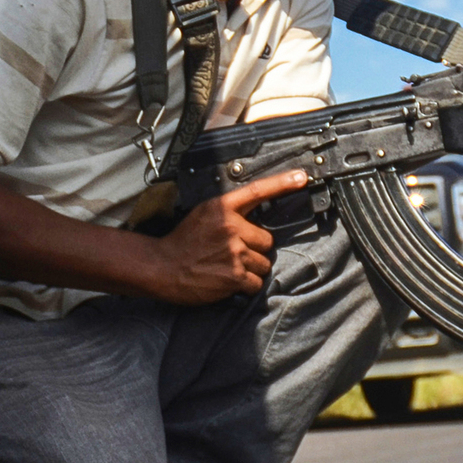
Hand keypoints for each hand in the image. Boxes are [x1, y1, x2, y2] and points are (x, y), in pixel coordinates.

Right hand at [155, 169, 308, 303]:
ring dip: (250, 269)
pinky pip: (255, 283)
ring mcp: (234, 251)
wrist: (161, 267)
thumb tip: (253, 220)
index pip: (257, 191)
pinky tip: (226, 281)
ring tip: (226, 267)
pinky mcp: (234, 275)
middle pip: (266, 240)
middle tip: (232, 253)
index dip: (282, 182)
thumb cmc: (182, 243)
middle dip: (254, 249)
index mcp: (222, 207)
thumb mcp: (203, 215)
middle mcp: (231, 226)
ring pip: (263, 263)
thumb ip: (229, 212)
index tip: (301, 177)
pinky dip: (245, 286)